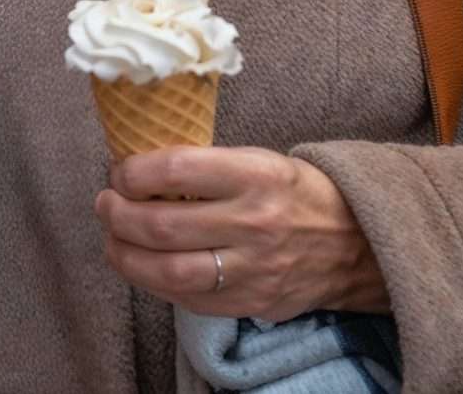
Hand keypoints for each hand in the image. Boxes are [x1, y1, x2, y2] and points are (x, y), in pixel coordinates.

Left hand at [95, 147, 388, 321]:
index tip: (120, 172)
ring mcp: (252, 268)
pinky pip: (188, 299)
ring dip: (125, 255)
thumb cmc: (295, 193)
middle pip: (163, 225)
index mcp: (256, 174)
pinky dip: (153, 283)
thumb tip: (139, 169)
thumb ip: (206, 165)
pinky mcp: (251, 301)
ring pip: (168, 271)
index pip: (176, 169)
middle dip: (118, 214)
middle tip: (105, 204)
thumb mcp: (259, 160)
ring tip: (112, 239)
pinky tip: (141, 267)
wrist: (356, 244)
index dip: (134, 172)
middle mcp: (254, 222)